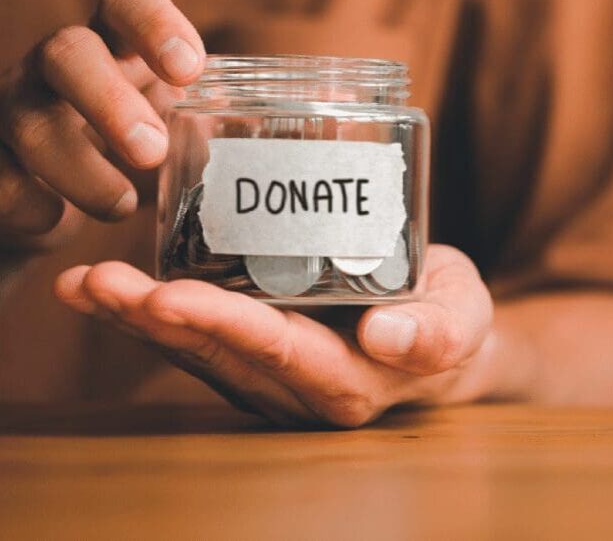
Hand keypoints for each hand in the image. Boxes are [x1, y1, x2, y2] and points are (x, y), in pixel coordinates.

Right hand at [0, 0, 203, 246]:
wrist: (56, 195)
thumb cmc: (135, 145)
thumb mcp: (175, 118)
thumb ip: (217, 112)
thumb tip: (301, 118)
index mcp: (114, 45)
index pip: (125, 0)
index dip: (154, 23)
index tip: (191, 70)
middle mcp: (58, 67)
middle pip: (66, 52)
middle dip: (110, 101)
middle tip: (151, 151)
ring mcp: (15, 109)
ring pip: (27, 120)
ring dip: (80, 168)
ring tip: (124, 206)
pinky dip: (28, 202)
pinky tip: (57, 221)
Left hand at [53, 245, 497, 426]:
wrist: (437, 329)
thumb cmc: (452, 317)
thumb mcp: (464, 317)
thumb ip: (438, 332)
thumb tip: (387, 335)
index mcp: (350, 382)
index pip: (281, 352)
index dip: (226, 327)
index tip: (173, 297)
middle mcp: (298, 389)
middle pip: (221, 356)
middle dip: (159, 321)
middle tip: (104, 285)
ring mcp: (270, 374)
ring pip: (196, 351)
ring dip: (138, 319)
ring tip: (87, 286)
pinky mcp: (253, 352)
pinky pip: (197, 337)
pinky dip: (150, 313)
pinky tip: (108, 289)